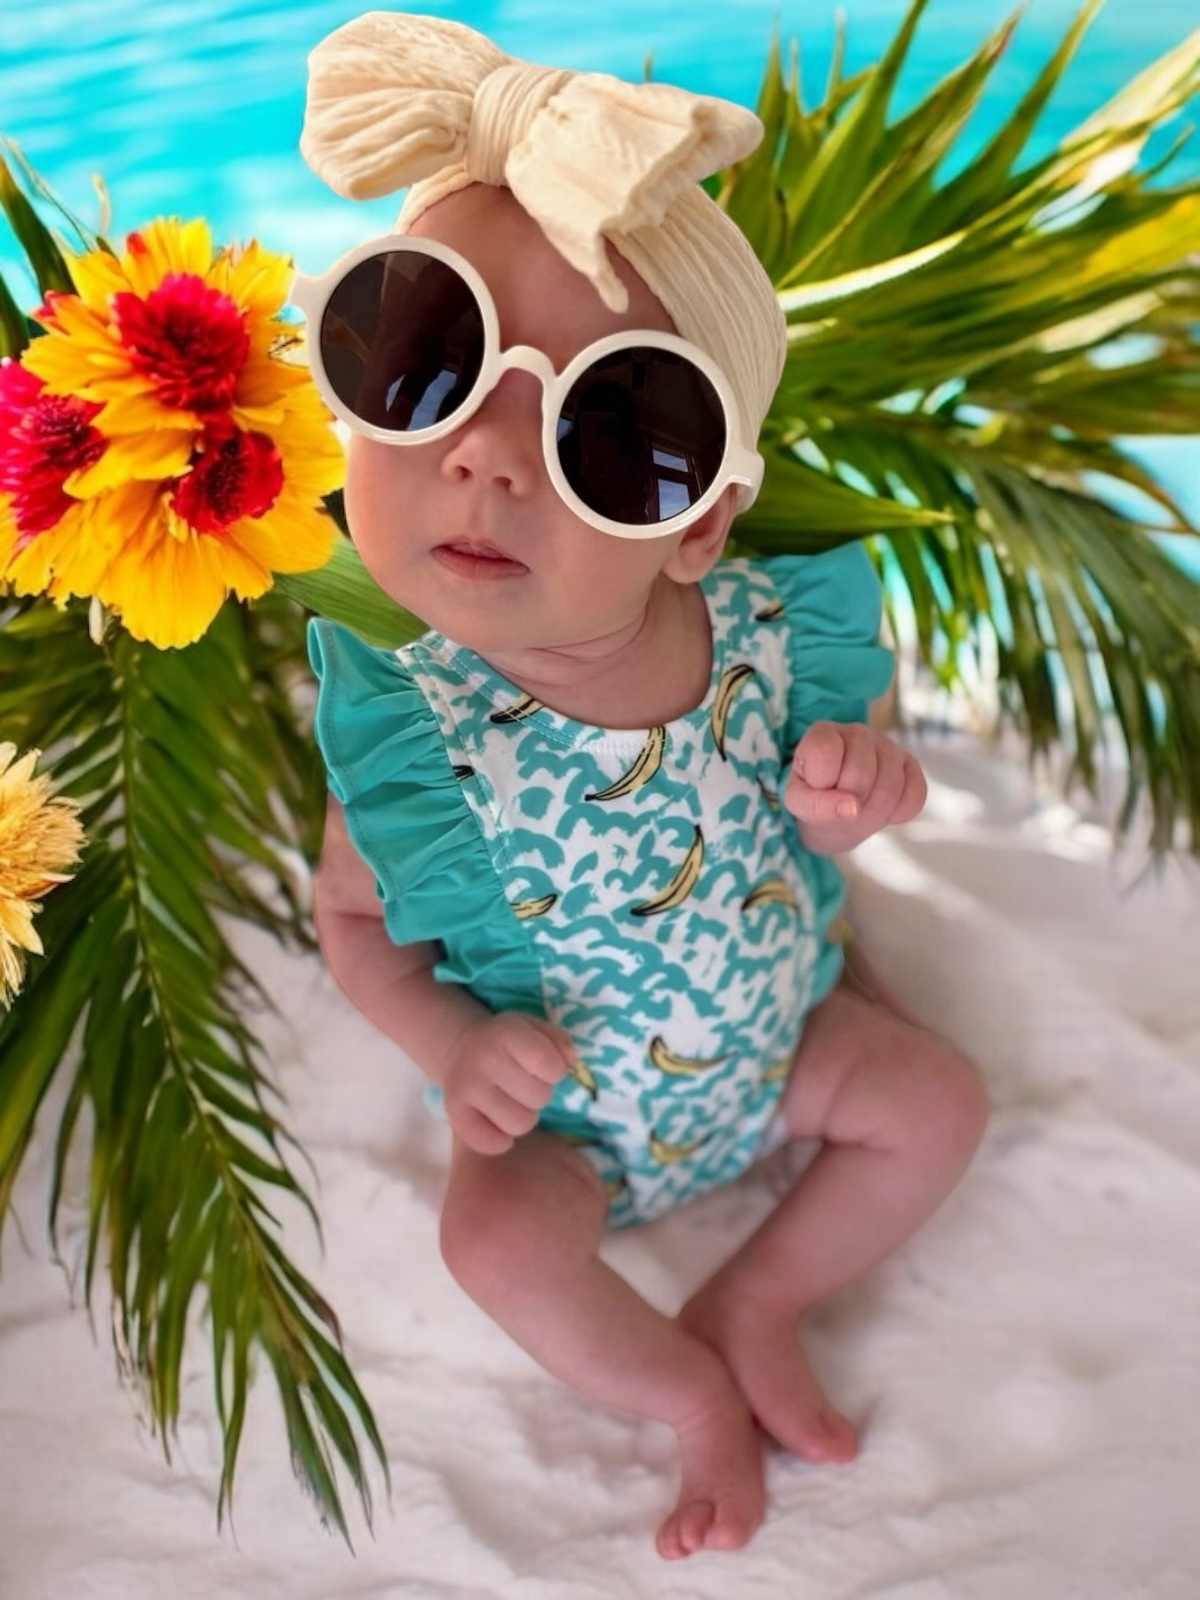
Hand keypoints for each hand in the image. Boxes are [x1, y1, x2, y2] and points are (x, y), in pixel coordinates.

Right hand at [442, 1011, 574, 1155]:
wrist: (460, 1049)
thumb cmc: (507, 1042)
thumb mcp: (534, 1029)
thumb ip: (559, 1041)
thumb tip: (571, 1061)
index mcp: (507, 1033)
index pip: (550, 1065)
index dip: (554, 1070)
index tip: (542, 1065)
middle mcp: (484, 1058)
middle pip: (539, 1097)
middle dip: (538, 1092)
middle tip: (522, 1082)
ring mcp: (467, 1087)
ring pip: (521, 1124)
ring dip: (523, 1115)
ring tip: (511, 1100)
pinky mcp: (454, 1112)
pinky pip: (491, 1143)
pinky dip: (500, 1140)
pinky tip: (496, 1121)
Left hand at [784, 721, 925, 849]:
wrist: (839, 810)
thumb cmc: (815, 798)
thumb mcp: (800, 803)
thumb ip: (815, 805)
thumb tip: (852, 808)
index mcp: (823, 733)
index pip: (825, 754)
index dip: (822, 784)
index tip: (817, 789)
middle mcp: (857, 732)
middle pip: (861, 774)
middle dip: (850, 802)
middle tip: (841, 806)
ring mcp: (888, 746)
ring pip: (891, 787)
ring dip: (874, 811)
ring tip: (860, 808)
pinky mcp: (910, 764)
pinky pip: (915, 795)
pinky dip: (898, 812)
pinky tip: (883, 808)